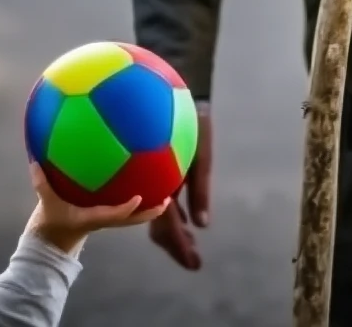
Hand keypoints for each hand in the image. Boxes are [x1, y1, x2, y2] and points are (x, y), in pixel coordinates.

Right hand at [25, 162, 169, 255]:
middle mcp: (105, 219)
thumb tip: (35, 162)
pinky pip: (127, 208)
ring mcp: (108, 218)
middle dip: (150, 211)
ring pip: (133, 216)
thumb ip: (41, 183)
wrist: (52, 240)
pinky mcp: (108, 214)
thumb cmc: (52, 220)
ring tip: (167, 189)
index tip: (139, 197)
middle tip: (168, 198)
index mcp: (92, 218)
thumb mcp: (45, 202)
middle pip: (132, 220)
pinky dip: (138, 199)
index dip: (127, 209)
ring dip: (150, 206)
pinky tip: (146, 181)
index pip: (113, 216)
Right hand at [149, 108, 211, 269]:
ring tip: (190, 242)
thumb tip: (203, 225)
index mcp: (160, 181)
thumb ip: (200, 186)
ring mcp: (149, 174)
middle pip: (159, 224)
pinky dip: (170, 209)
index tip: (194, 265)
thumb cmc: (185, 114)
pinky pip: (159, 193)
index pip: (166, 224)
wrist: (162, 85)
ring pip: (157, 212)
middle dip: (177, 245)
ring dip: (173, 229)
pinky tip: (183, 214)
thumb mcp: (201, 150)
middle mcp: (151, 181)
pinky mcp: (151, 165)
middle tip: (194, 261)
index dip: (179, 247)